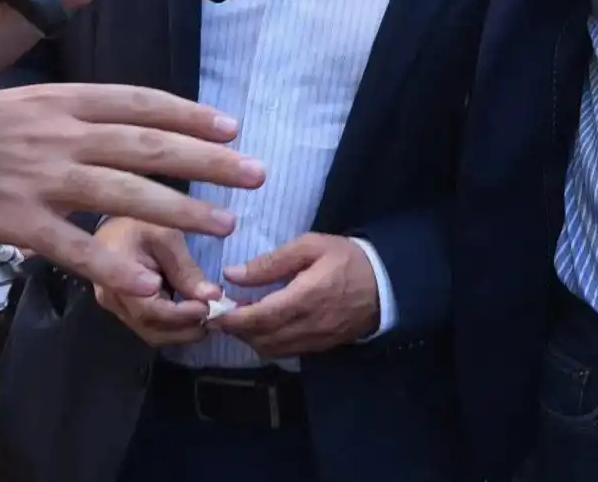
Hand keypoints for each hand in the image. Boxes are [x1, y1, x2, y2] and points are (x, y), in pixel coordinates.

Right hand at [0, 83, 263, 296]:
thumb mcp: (33, 104)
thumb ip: (84, 114)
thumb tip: (142, 122)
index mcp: (67, 103)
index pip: (143, 103)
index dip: (191, 115)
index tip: (232, 128)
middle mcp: (61, 136)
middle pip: (147, 146)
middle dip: (207, 161)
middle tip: (255, 173)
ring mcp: (40, 180)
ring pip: (123, 195)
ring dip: (180, 210)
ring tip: (225, 222)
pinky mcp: (15, 223)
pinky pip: (72, 248)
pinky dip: (112, 266)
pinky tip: (150, 282)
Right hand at [93, 220, 218, 346]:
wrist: (114, 222)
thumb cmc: (141, 222)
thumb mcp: (166, 237)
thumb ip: (185, 268)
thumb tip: (212, 295)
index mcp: (114, 274)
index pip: (147, 308)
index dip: (179, 314)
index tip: (207, 308)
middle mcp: (111, 298)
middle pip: (149, 326)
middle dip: (184, 328)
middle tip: (215, 319)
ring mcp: (115, 307)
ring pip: (150, 332)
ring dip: (181, 332)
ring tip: (210, 321)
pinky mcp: (124, 309)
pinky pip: (149, 326)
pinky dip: (173, 327)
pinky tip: (194, 319)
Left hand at [215, 234, 379, 357]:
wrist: (385, 283)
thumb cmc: (347, 258)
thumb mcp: (312, 246)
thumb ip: (272, 261)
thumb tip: (233, 274)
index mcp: (305, 297)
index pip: (259, 316)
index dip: (232, 318)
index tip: (212, 311)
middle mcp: (307, 326)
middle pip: (260, 337)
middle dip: (236, 328)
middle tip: (221, 312)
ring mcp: (314, 341)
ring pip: (269, 349)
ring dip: (249, 337)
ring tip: (241, 316)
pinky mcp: (319, 348)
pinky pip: (284, 352)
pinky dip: (267, 342)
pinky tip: (264, 325)